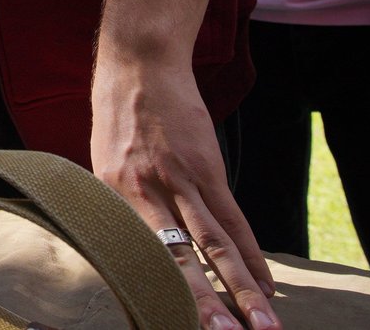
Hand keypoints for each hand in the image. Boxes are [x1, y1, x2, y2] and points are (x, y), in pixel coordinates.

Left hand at [93, 61, 276, 329]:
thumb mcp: (105, 165)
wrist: (139, 66)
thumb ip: (125, 207)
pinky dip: (250, 253)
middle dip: (207, 304)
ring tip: (262, 322)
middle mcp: (145, 193)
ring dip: (242, 287)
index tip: (177, 325)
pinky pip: (233, 219)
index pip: (140, 256)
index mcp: (113, 198)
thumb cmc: (119, 119)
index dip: (161, 293)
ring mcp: (179, 180)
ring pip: (215, 243)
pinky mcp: (207, 166)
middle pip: (180, 258)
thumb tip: (143, 248)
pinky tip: (265, 282)